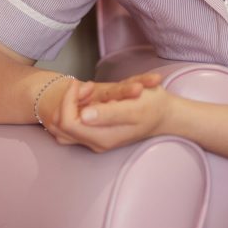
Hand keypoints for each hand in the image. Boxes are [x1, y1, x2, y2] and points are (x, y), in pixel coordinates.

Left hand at [46, 76, 173, 152]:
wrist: (166, 115)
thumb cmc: (153, 107)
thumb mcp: (133, 107)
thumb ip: (107, 113)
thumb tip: (83, 116)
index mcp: (102, 137)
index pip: (66, 123)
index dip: (68, 101)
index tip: (80, 84)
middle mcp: (95, 143)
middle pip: (60, 126)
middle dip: (67, 102)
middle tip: (85, 86)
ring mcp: (95, 140)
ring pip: (62, 127)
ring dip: (69, 105)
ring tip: (87, 91)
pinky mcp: (96, 134)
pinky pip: (72, 125)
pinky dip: (73, 110)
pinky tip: (89, 98)